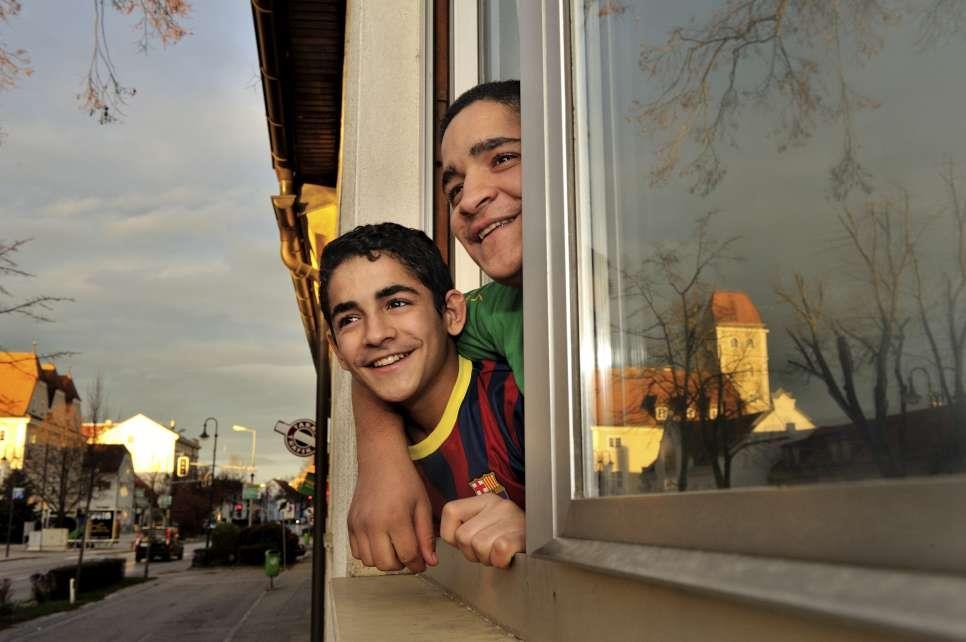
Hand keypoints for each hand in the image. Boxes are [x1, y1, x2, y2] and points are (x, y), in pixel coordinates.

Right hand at [348, 379, 435, 572]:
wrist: (380, 460)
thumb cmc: (405, 480)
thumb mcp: (423, 505)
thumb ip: (426, 536)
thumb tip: (430, 563)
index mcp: (395, 519)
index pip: (407, 556)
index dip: (418, 564)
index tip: (422, 562)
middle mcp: (373, 525)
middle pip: (386, 564)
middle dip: (401, 564)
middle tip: (409, 554)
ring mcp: (358, 525)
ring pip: (369, 562)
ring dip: (384, 560)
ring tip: (395, 547)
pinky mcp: (349, 523)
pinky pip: (356, 552)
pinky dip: (369, 553)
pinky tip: (380, 541)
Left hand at [439, 494, 524, 568]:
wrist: (547, 540)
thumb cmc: (513, 537)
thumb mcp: (488, 524)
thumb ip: (466, 528)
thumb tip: (448, 539)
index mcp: (484, 500)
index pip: (450, 511)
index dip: (452, 535)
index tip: (467, 542)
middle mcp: (497, 504)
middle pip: (463, 537)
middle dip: (472, 553)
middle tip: (488, 552)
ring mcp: (510, 518)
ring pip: (478, 546)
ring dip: (487, 558)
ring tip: (498, 554)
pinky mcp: (520, 534)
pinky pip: (498, 550)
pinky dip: (500, 560)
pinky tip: (507, 557)